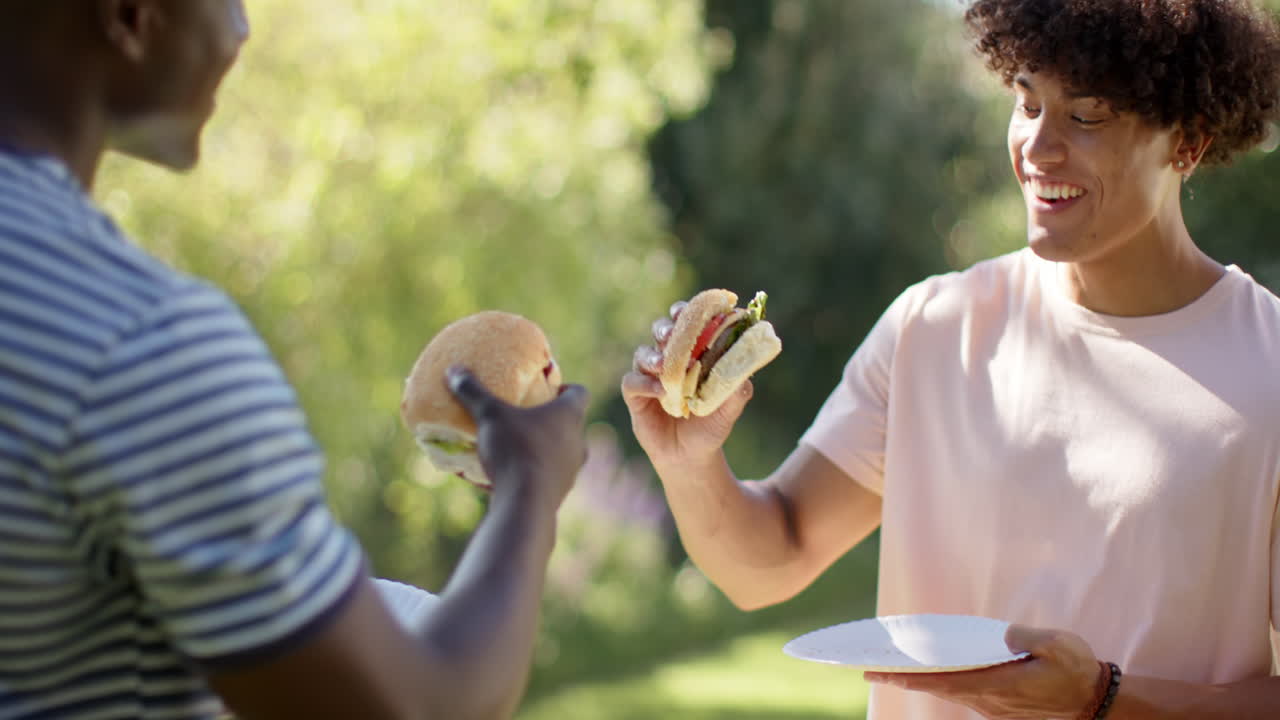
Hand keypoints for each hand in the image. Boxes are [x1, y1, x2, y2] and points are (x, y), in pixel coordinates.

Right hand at [447, 367, 589, 507]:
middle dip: (550, 420)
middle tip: (525, 416)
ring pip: (562, 452)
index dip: (565, 388)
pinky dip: (535, 472)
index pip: (580, 393)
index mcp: (569, 415)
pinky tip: (511, 475)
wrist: (526, 504)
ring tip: (516, 446)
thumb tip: (454, 370)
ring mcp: (572, 470)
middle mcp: (579, 441)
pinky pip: (549, 476)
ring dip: (544, 448)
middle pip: (570, 424)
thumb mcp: (489, 415)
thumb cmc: (514, 449)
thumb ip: (472, 391)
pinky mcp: (561, 493)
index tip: (547, 389)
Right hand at [620, 300, 752, 468]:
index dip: (686, 311)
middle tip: (673, 334)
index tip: (690, 309)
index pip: (686, 323)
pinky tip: (661, 392)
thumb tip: (746, 369)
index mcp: (692, 352)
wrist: (692, 456)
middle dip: (665, 328)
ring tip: (664, 365)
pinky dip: (645, 383)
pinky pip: (632, 382)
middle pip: (660, 331)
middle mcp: (668, 358)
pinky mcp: (636, 396)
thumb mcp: (730, 409)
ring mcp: (649, 376)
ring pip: (643, 354)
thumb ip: (738, 389)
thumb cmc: (711, 425)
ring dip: (653, 356)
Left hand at [864, 625, 1100, 718]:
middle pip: (936, 687)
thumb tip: (1001, 634)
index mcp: (996, 684)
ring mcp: (992, 706)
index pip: (942, 680)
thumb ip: (1025, 638)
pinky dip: (939, 682)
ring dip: (918, 680)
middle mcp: (988, 700)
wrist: (1095, 702)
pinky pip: (961, 693)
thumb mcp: (1057, 646)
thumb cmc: (1076, 670)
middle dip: (900, 678)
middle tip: (866, 669)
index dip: (909, 677)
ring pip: (947, 691)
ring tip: (888, 668)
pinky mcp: (999, 706)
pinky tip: (928, 671)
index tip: (879, 673)